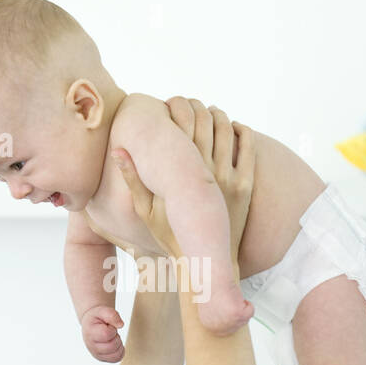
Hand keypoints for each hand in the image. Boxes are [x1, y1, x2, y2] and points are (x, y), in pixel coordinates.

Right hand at [81, 305, 124, 362]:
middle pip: (112, 346)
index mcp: (89, 332)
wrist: (91, 324)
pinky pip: (117, 358)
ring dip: (118, 344)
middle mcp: (91, 346)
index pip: (107, 334)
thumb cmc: (97, 317)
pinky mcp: (102, 359)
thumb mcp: (102, 310)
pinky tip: (114, 343)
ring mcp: (96, 354)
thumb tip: (121, 325)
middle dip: (116, 337)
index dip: (112, 328)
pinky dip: (119, 351)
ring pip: (116, 354)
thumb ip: (112, 314)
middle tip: (111, 331)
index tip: (108, 325)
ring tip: (111, 337)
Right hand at [112, 98, 256, 265]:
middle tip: (191, 105)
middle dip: (197, 106)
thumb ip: (132, 180)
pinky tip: (234, 127)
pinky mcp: (245, 186)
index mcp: (180, 174)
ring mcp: (227, 178)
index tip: (172, 104)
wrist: (206, 260)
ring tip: (212, 112)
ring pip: (227, 130)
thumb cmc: (171, 237)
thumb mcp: (145, 211)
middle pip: (205, 120)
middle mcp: (204, 172)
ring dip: (219, 115)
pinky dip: (241, 130)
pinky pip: (248, 147)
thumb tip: (117, 151)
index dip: (178, 106)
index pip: (181, 124)